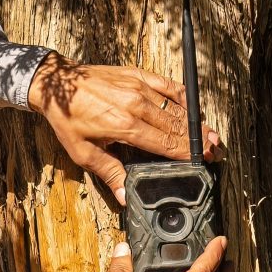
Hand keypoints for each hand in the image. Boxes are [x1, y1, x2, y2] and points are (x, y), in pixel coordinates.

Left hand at [29, 55, 221, 203]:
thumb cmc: (67, 118)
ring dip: (194, 122)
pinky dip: (183, 97)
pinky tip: (192, 107)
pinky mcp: (138, 75)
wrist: (57, 84)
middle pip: (176, 127)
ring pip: (175, 108)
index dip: (186, 153)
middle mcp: (136, 105)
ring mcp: (139, 87)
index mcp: (125, 126)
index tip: (202, 160)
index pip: (165, 144)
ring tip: (210, 134)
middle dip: (197, 140)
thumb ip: (109, 172)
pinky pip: (168, 85)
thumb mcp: (83, 152)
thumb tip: (126, 196)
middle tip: (215, 150)